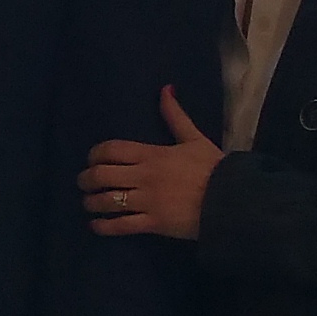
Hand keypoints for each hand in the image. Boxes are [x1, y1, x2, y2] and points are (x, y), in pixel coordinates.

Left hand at [80, 87, 220, 239]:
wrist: (232, 200)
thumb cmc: (213, 168)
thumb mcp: (194, 138)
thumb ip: (175, 116)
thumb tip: (165, 89)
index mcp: (152, 154)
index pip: (112, 150)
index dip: (95, 155)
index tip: (92, 160)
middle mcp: (145, 176)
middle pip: (102, 175)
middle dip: (86, 179)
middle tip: (83, 183)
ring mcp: (148, 201)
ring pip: (107, 201)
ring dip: (91, 203)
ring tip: (88, 203)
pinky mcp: (153, 223)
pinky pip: (121, 225)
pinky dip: (104, 226)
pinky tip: (97, 225)